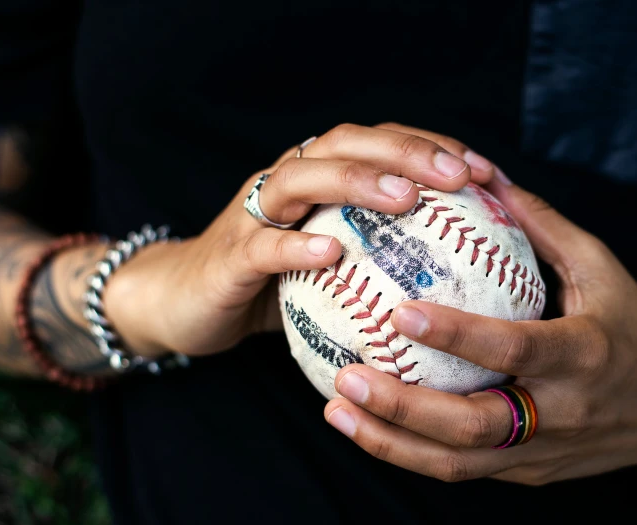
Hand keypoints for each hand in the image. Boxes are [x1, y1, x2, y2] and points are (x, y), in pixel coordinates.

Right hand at [104, 123, 495, 356]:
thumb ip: (367, 258)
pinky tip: (330, 254)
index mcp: (310, 182)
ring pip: (299, 179)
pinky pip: (261, 246)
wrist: (178, 302)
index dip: (427, 148)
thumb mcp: (320, 267)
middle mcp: (281, 185)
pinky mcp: (227, 256)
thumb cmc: (261, 286)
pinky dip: (295, 247)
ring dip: (353, 181)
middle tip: (458, 176)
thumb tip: (448, 276)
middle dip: (402, 151)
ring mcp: (251, 216)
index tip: (483, 172)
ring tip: (404, 197)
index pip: (372, 145)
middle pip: (340, 145)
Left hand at [324, 171, 636, 484]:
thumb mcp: (601, 271)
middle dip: (402, 406)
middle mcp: (559, 414)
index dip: (457, 335)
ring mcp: (540, 453)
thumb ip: (541, 227)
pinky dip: (405, 451)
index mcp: (581, 355)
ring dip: (388, 441)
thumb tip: (482, 174)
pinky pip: (458, 468)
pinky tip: (361, 424)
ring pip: (455, 463)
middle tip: (345, 376)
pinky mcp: (524, 473)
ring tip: (334, 409)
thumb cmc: (633, 328)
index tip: (399, 312)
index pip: (513, 348)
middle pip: (472, 426)